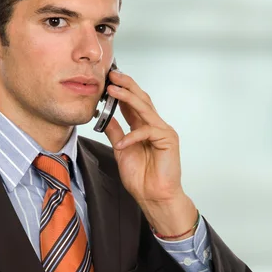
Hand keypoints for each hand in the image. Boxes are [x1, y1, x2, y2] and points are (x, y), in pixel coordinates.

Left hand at [104, 69, 183, 206]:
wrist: (153, 197)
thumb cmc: (141, 178)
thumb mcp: (121, 150)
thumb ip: (114, 132)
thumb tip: (103, 117)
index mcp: (144, 127)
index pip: (132, 104)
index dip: (121, 90)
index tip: (107, 80)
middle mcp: (155, 126)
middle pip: (141, 99)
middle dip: (126, 85)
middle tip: (112, 75)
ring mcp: (163, 131)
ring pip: (145, 108)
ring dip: (128, 97)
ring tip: (112, 90)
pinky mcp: (168, 140)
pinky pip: (147, 131)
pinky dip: (132, 136)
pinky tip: (121, 143)